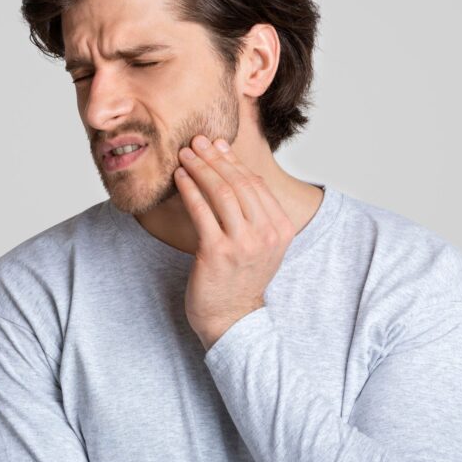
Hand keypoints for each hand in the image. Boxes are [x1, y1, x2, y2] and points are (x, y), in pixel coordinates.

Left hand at [174, 134, 295, 350]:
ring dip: (200, 168)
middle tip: (196, 142)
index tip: (216, 145)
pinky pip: (201, 210)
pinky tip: (179, 177)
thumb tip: (232, 166)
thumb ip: (253, 210)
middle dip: (214, 158)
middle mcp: (267, 234)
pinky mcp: (217, 252)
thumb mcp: (260, 243)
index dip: (233, 160)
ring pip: (220, 192)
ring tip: (185, 155)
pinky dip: (189, 189)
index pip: (255, 183)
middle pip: (238, 183)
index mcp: (282, 228)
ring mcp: (243, 243)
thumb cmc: (241, 278)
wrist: (232, 320)